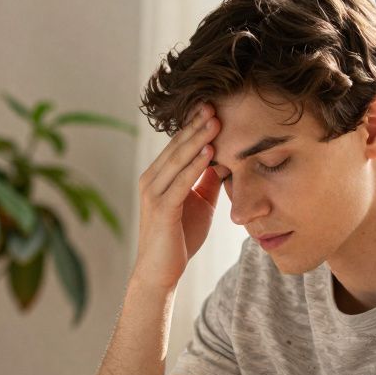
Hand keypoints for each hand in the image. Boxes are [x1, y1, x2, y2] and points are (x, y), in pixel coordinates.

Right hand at [131, 103, 226, 292]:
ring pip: (178, 159)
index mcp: (159, 176)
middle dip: (197, 125)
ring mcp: (154, 193)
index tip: (214, 106)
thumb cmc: (179, 238)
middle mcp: (151, 180)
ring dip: (198, 139)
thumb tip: (224, 159)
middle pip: (177, 146)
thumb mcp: (199, 202)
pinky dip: (196, 165)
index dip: (195, 125)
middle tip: (215, 103)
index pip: (178, 144)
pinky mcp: (162, 209)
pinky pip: (181, 182)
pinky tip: (211, 152)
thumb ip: (207, 180)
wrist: (161, 271)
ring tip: (216, 120)